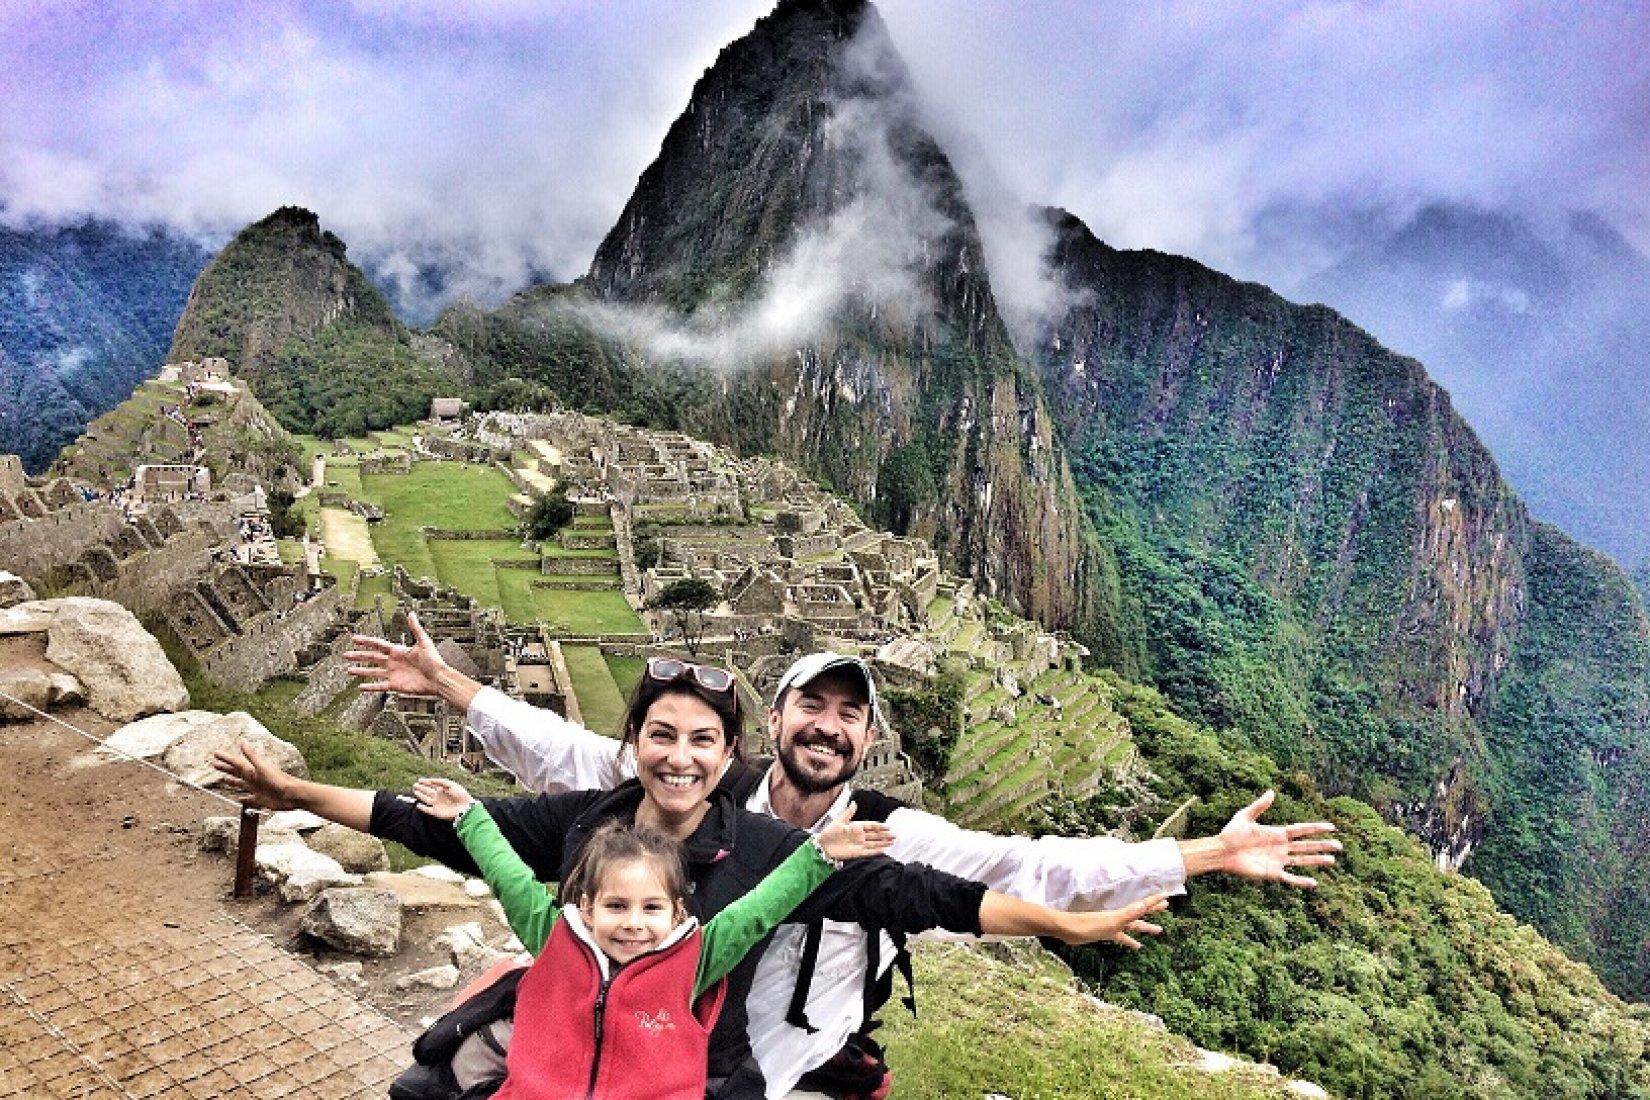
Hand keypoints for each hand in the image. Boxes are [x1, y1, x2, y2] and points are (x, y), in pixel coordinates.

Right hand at [210, 740, 299, 810]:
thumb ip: (252, 756)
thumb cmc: (278, 780)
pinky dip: (243, 799)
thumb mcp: (262, 767)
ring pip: (241, 784)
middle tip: (215, 764)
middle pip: (236, 772)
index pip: (236, 762)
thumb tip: (242, 743)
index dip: (226, 758)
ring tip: (224, 779)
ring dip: (232, 782)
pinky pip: (249, 799)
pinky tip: (239, 799)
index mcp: (253, 770)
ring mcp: (257, 789)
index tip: (216, 754)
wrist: (291, 794)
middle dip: (226, 768)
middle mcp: (253, 778)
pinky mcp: (260, 799)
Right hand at [344, 611, 448, 696]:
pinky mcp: (395, 685)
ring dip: (361, 671)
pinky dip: (370, 687)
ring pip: (372, 672)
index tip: (355, 639)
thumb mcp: (424, 642)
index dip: (366, 642)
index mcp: (398, 651)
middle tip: (346, 655)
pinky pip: (379, 686)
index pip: (378, 645)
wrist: (438, 678)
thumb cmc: (434, 660)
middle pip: (371, 658)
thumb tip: (411, 613)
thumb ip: (415, 628)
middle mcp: (393, 662)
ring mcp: (393, 674)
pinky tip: (360, 687)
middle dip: (358, 656)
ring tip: (349, 670)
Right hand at [412, 777, 474, 821]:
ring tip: (415, 791)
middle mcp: (439, 796)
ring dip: (421, 795)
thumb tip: (430, 780)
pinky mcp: (436, 812)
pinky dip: (422, 808)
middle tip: (414, 785)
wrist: (465, 808)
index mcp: (443, 789)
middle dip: (422, 788)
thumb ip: (441, 781)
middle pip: (428, 791)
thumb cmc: (460, 795)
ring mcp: (437, 804)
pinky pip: (427, 810)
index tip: (419, 780)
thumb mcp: (451, 784)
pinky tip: (418, 805)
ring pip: (426, 799)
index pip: (433, 785)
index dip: (426, 782)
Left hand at [816, 803, 894, 862]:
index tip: (889, 826)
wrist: (822, 846)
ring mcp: (859, 844)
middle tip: (895, 835)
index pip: (871, 826)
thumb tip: (854, 803)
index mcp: (856, 827)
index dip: (880, 826)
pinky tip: (883, 850)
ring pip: (874, 843)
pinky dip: (875, 851)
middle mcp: (859, 836)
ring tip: (892, 842)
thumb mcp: (839, 820)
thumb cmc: (829, 832)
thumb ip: (848, 813)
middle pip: (875, 835)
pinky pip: (868, 852)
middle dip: (885, 835)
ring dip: (883, 843)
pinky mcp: (856, 853)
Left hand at [1053, 893, 1169, 947]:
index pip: (1142, 906)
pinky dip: (1130, 941)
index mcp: (1122, 914)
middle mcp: (1119, 918)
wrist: (1067, 929)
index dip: (1154, 901)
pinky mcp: (1106, 933)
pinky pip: (1122, 937)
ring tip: (1158, 930)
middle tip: (1166, 907)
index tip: (1167, 896)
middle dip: (1153, 910)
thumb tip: (1144, 904)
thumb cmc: (1087, 925)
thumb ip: (1128, 914)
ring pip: (1134, 926)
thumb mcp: (1111, 921)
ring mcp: (1113, 925)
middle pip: (1140, 913)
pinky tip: (1136, 946)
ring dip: (1145, 927)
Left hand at [1217, 789, 1340, 887]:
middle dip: (1322, 845)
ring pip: (1302, 861)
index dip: (1316, 828)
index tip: (1331, 827)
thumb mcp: (1245, 816)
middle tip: (1339, 845)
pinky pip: (1290, 878)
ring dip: (1317, 861)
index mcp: (1277, 833)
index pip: (1301, 830)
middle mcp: (1280, 847)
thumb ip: (1259, 806)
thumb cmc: (1231, 833)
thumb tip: (1271, 791)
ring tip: (1332, 860)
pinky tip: (1313, 883)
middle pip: (1306, 845)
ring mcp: (1278, 860)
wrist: (1221, 852)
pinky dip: (1301, 881)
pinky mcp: (1272, 873)